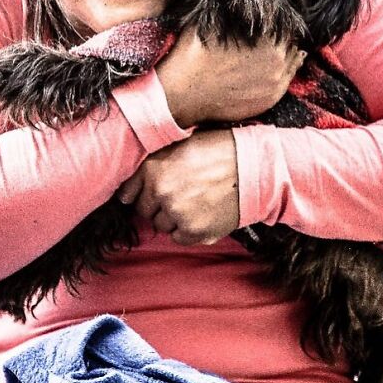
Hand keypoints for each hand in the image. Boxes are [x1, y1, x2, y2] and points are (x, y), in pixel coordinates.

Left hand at [116, 130, 239, 245]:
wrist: (253, 166)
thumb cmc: (218, 150)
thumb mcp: (180, 145)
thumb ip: (153, 164)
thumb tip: (128, 190)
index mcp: (153, 167)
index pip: (128, 193)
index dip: (140, 194)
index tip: (149, 195)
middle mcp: (160, 191)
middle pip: (144, 211)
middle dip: (157, 206)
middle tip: (180, 196)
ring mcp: (176, 213)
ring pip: (161, 226)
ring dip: (172, 218)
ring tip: (193, 203)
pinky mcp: (194, 231)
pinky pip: (179, 238)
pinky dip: (187, 230)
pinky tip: (201, 214)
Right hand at [156, 27, 305, 127]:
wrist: (183, 93)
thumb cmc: (192, 53)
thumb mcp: (208, 17)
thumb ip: (228, 3)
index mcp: (264, 33)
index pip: (283, 17)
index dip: (276, 13)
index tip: (268, 12)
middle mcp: (276, 57)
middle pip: (290, 37)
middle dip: (281, 32)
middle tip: (270, 28)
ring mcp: (276, 80)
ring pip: (293, 57)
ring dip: (285, 49)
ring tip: (273, 44)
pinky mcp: (271, 98)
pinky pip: (289, 78)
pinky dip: (286, 68)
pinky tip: (280, 61)